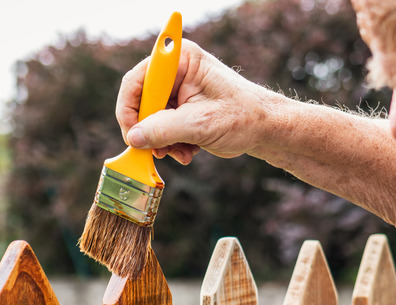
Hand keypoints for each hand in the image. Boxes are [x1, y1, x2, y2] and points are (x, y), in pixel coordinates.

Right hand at [116, 39, 277, 164]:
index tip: (133, 135)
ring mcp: (177, 90)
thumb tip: (133, 137)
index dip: (130, 108)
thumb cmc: (243, 117)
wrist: (265, 129)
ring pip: (149, 119)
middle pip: (141, 102)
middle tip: (159, 151)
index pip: (138, 80)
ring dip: (162, 141)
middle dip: (149, 131)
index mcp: (181, 60)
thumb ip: (164, 129)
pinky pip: (161, 127)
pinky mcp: (180, 107)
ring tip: (181, 153)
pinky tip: (188, 151)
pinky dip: (170, 143)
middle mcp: (175, 71)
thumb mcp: (200, 124)